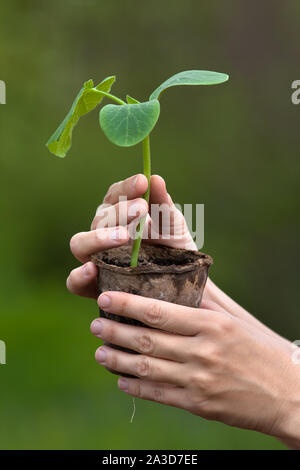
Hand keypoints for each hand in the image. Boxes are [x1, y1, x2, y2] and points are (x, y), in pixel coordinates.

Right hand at [66, 173, 195, 298]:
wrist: (184, 283)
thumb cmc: (174, 248)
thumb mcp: (173, 224)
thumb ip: (163, 203)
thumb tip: (155, 178)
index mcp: (118, 214)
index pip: (114, 195)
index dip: (126, 188)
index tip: (143, 182)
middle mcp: (101, 234)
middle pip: (99, 218)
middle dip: (120, 211)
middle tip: (142, 208)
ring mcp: (95, 260)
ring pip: (80, 244)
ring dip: (98, 238)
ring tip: (124, 236)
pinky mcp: (94, 287)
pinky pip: (75, 282)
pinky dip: (79, 276)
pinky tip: (93, 269)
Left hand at [90, 291, 299, 447]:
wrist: (290, 394)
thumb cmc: (262, 349)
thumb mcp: (237, 318)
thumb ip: (207, 299)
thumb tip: (180, 275)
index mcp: (213, 325)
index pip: (159, 312)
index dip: (127, 305)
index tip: (104, 299)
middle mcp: (203, 351)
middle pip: (147, 341)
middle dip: (115, 332)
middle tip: (95, 325)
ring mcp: (200, 381)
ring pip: (147, 369)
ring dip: (118, 361)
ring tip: (100, 353)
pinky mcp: (200, 405)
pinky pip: (159, 395)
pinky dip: (136, 387)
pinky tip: (122, 379)